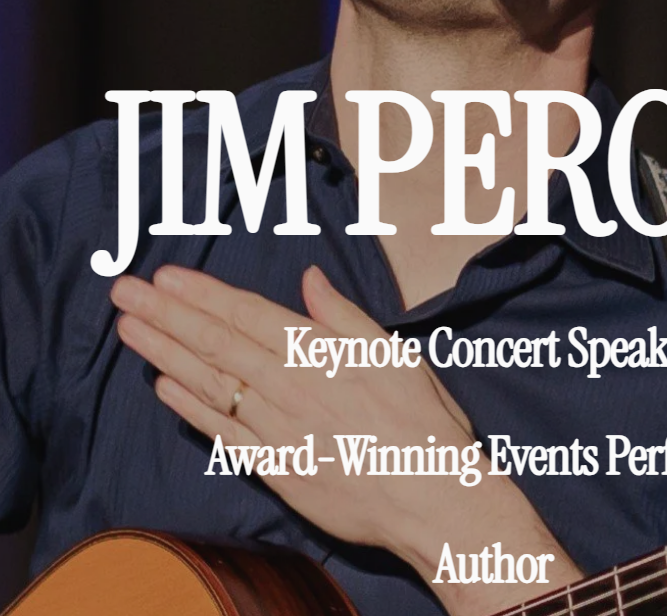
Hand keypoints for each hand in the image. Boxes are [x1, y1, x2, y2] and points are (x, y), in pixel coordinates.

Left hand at [110, 266, 579, 614]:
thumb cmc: (423, 422)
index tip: (165, 276)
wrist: (433, 499)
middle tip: (123, 291)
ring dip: (165, 353)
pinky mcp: (276, 469)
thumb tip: (310, 279)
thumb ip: (345, 317)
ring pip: (211, 385)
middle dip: (167, 315)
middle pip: (217, 345)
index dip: (203, 295)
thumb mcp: (395, 354)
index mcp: (320, 355)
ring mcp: (277, 431)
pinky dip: (191, 410)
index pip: (248, 316)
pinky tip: (163, 388)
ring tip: (129, 329)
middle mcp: (290, 389)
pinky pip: (223, 435)